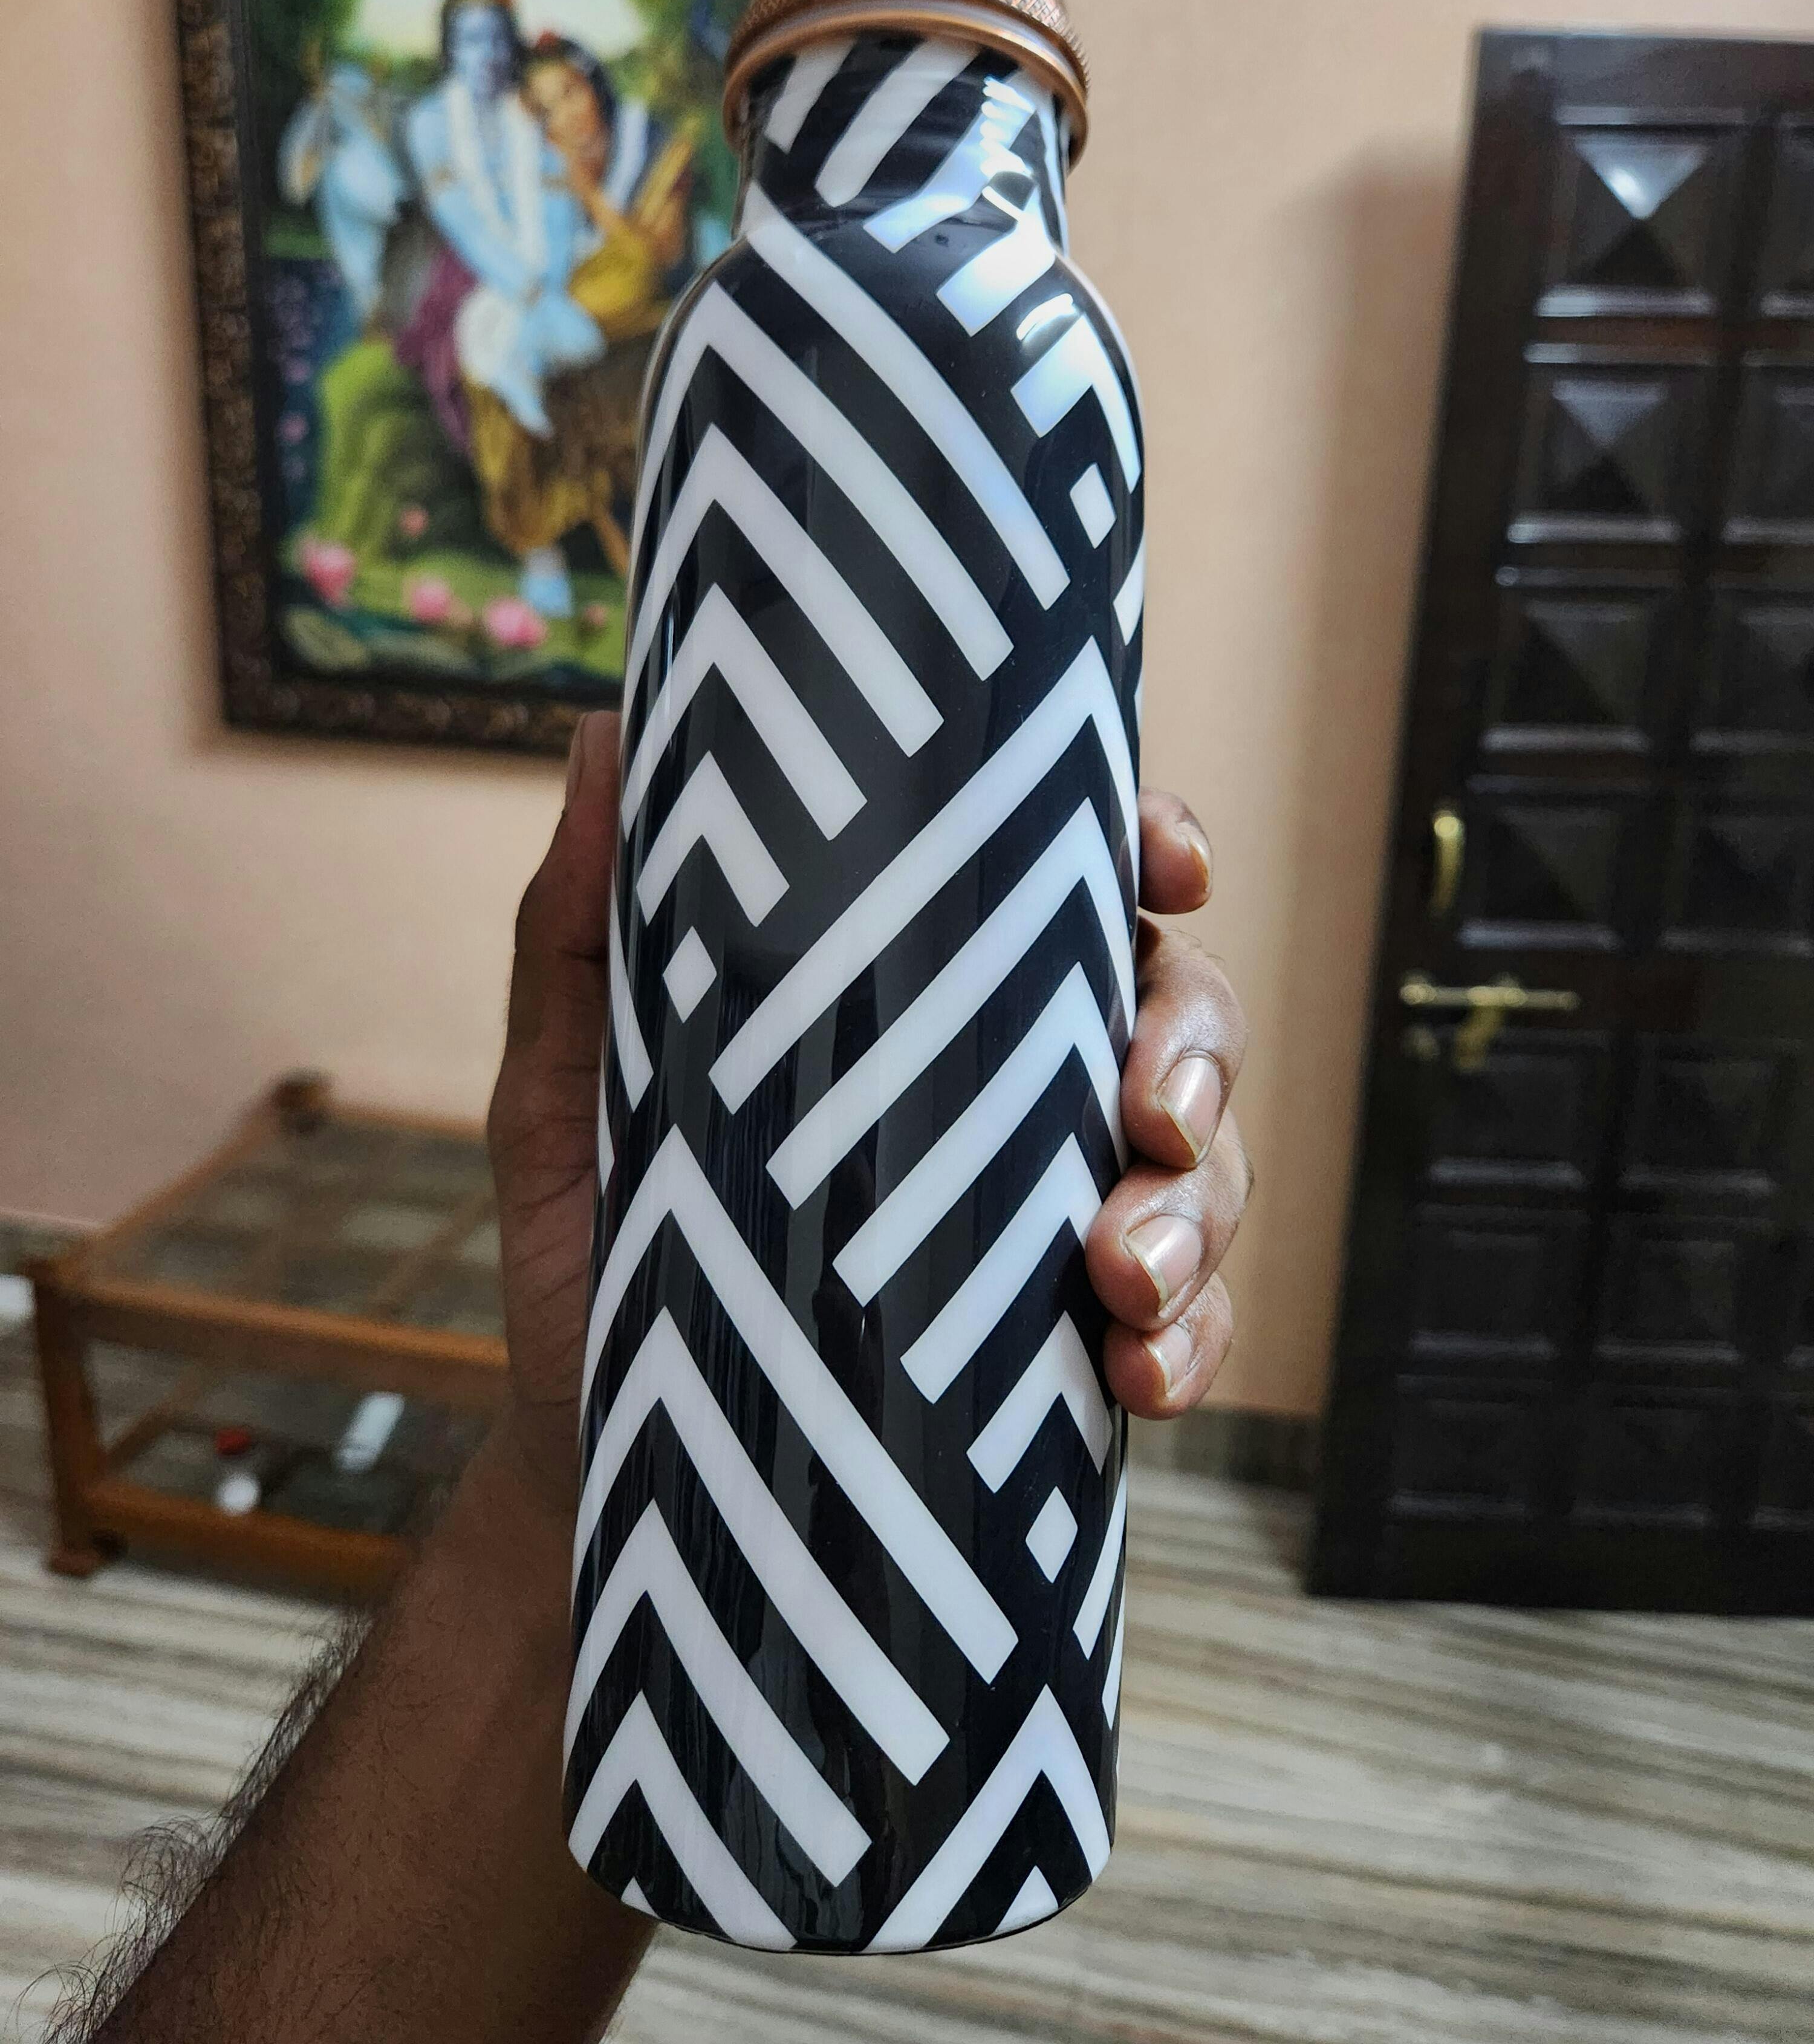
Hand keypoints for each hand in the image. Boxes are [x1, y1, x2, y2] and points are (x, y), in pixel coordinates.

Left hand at [488, 715, 1251, 1511]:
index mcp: (917, 996)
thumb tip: (606, 733)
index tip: (1177, 865)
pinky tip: (1140, 1374)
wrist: (599, 1470)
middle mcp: (1006, 1090)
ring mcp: (1051, 1219)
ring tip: (1124, 1276)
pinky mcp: (1063, 1351)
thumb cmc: (592, 1254)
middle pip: (1177, 1012)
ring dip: (1198, 1211)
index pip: (1064, 887)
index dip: (1152, 849)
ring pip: (1206, 1167)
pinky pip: (1189, 1325)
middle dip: (1194, 1052)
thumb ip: (582, 928)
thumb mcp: (567, 1090)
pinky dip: (1193, 1342)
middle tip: (1149, 1115)